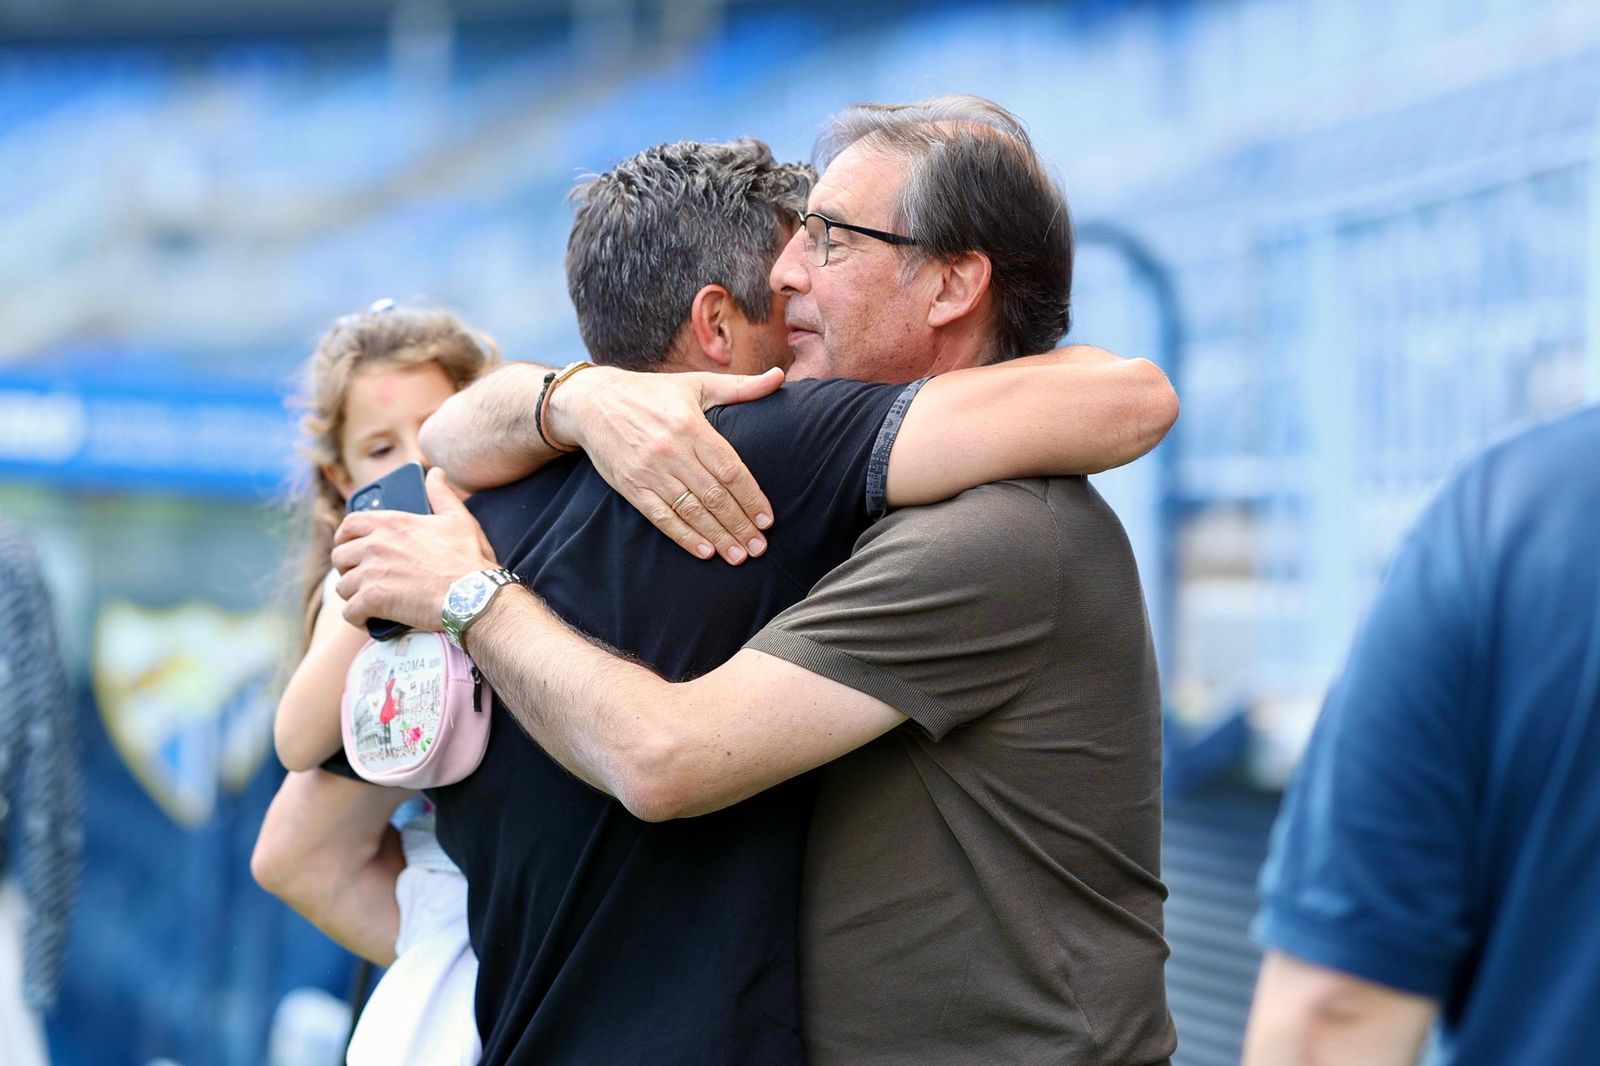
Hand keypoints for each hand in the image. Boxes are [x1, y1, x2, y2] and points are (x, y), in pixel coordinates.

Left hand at [331, 468, 498, 630]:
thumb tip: (436, 473)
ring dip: (354, 595)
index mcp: (392, 523)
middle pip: (339, 556)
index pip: (349, 524)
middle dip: (347, 568)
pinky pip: (350, 611)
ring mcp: (371, 572)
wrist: (471, 595)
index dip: (345, 537)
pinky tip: (369, 620)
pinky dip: (358, 618)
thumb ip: (442, 495)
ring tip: (370, 602)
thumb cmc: (468, 559)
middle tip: (362, 577)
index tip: (351, 546)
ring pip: (343, 586)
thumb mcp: (458, 519)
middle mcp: (376, 545)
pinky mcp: (372, 599)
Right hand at [547, 365, 782, 564]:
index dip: (751, 497)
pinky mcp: (630, 486)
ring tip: (738, 556)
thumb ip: (740, 387)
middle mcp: (671, 450)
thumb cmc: (651, 393)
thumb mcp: (696, 384)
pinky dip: (683, 536)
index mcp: (691, 426)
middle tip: (759, 547)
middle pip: (714, 495)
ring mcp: (649, 471)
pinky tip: (704, 551)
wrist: (592, 402)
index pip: (729, 469)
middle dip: (739, 524)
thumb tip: (778, 376)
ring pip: (691, 510)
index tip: (767, 520)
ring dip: (717, 536)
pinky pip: (661, 517)